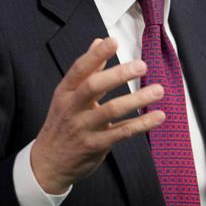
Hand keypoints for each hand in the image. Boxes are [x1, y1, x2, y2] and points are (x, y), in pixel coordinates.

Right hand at [30, 37, 164, 192]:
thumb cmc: (62, 123)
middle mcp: (72, 107)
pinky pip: (121, 133)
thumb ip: (87, 70)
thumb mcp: (68, 96)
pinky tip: (158, 116)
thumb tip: (98, 41)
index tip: (114, 41)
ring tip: (158, 90)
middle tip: (142, 65)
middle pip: (93, 87)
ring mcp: (83, 127)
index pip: (79, 68)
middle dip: (119, 75)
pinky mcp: (95, 145)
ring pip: (111, 110)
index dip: (96, 54)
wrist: (47, 164)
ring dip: (137, 99)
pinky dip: (142, 124)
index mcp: (65, 91)